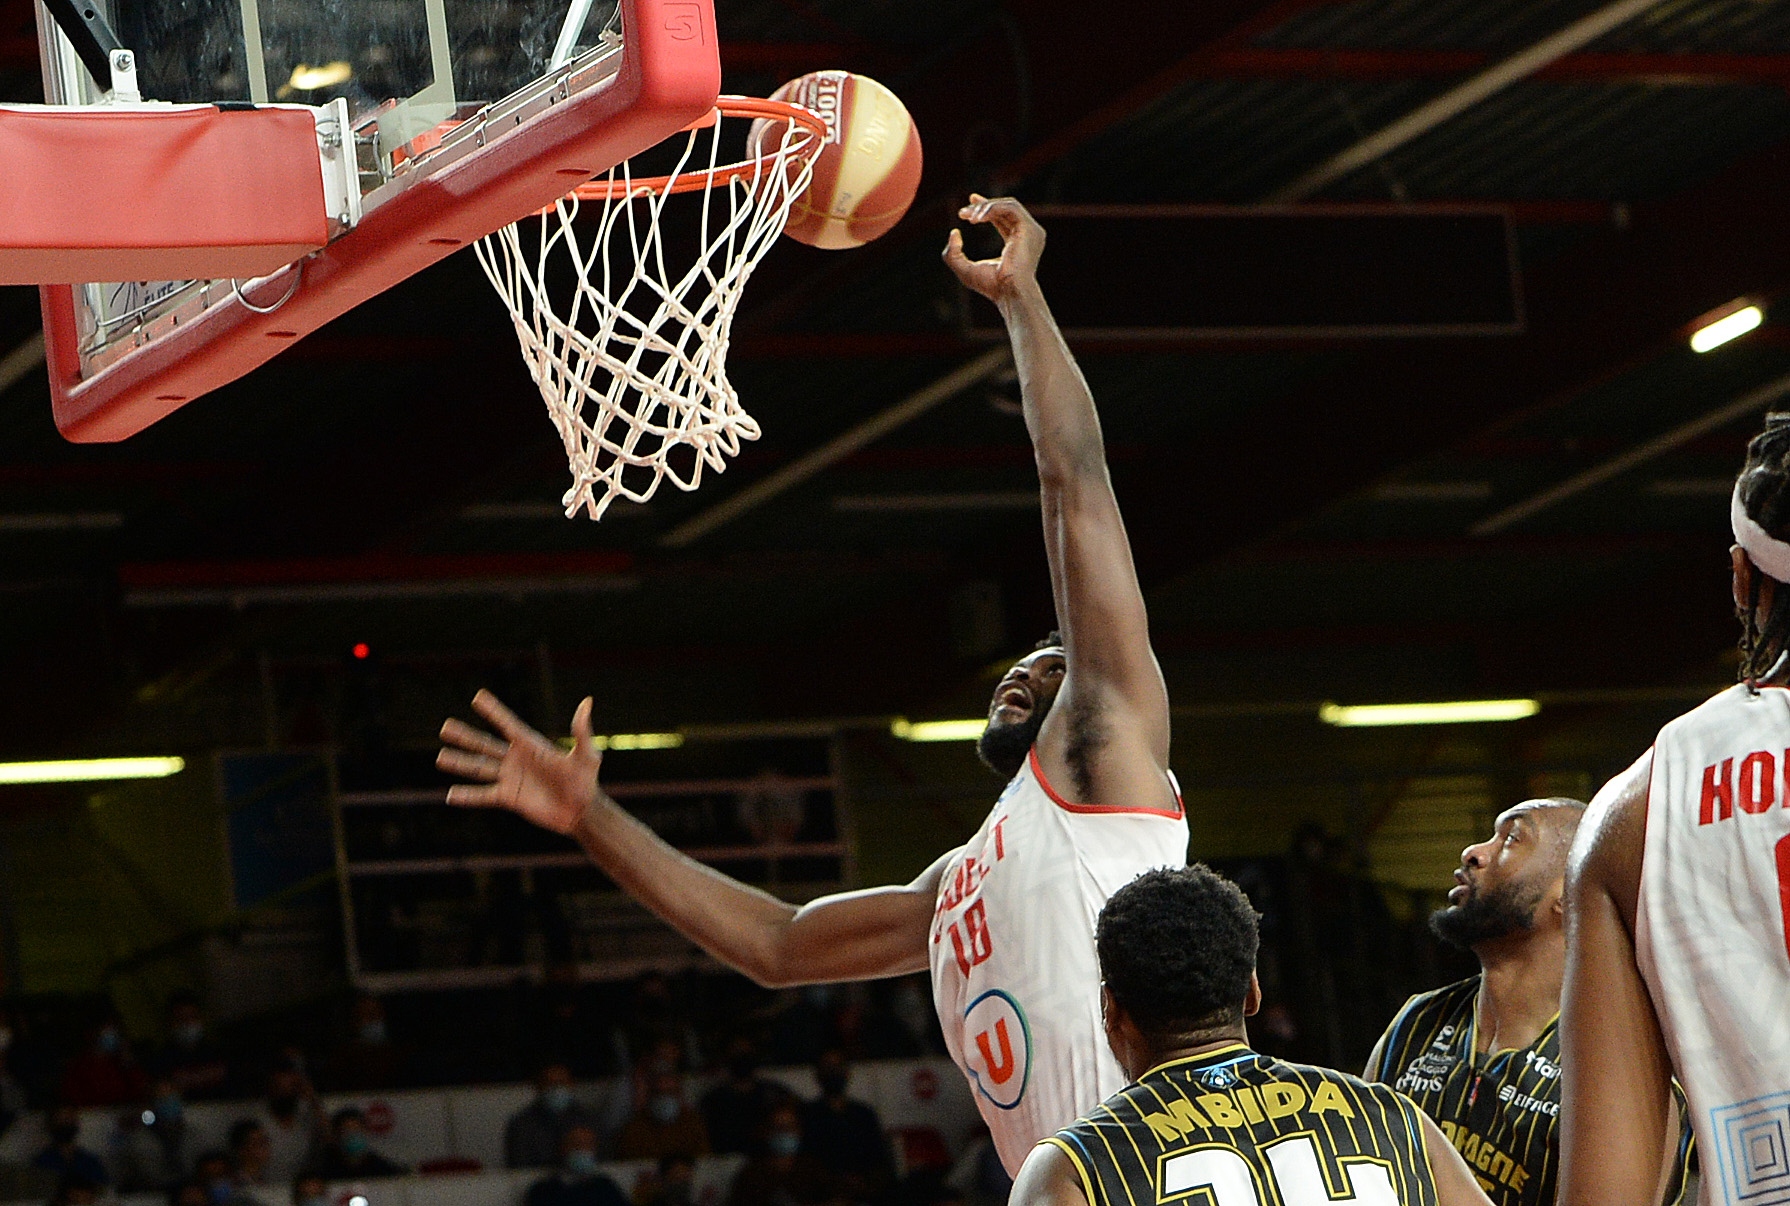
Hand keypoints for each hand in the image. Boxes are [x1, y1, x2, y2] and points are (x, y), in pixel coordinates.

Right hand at [437, 690, 600, 834]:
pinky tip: (450, 795)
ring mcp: (511, 778)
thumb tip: (587, 702)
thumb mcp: (586, 755)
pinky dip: (467, 796)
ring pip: (480, 768)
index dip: (494, 710)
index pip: (508, 724)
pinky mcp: (509, 798)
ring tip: (440, 757)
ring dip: (460, 763)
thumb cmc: (586, 780)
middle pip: (485, 744)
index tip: (478, 696)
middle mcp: (517, 759)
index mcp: (532, 745)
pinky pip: (484, 795)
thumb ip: (581, 731)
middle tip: (444, 726)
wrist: (581, 811)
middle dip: (465, 736)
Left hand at [942, 194, 1044, 302]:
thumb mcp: (965, 269)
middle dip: (982, 206)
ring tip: (970, 218)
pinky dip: (993, 208)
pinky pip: (1011, 208)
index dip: (987, 206)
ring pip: (1009, 205)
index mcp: (1016, 244)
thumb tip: (954, 232)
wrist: (1009, 293)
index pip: (1003, 218)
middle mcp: (1027, 236)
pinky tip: (979, 218)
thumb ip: (953, 253)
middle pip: (1005, 209)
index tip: (970, 201)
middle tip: (963, 213)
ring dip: (986, 207)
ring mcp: (1031, 231)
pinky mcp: (1029, 228)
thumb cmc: (991, 287)